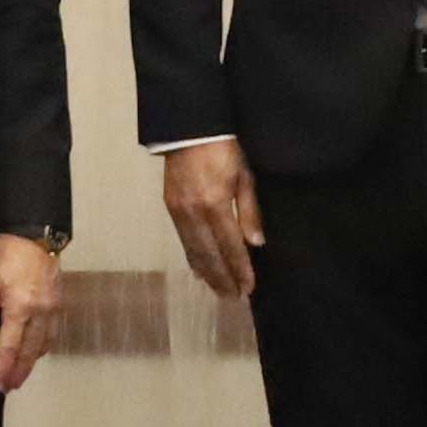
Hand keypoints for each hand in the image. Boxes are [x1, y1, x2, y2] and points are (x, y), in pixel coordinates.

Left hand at [0, 231, 66, 393]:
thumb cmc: (9, 252)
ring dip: (31, 362)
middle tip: (10, 387)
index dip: (3, 368)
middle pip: (29, 351)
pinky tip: (36, 351)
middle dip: (19, 371)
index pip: (10, 346)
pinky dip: (43, 346)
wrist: (37, 232)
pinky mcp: (58, 301)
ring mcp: (52, 308)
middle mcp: (40, 312)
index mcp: (20, 307)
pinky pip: (51, 332)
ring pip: (44, 344)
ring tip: (21, 374)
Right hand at [163, 140, 264, 302]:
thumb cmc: (223, 148)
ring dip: (207, 273)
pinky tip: (199, 269)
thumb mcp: (244, 176)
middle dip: (222, 278)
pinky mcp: (170, 207)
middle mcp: (194, 212)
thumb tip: (256, 243)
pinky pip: (183, 239)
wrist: (189, 129)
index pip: (230, 245)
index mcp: (215, 203)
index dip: (240, 268)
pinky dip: (192, 257)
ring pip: (194, 250)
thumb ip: (249, 211)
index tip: (248, 287)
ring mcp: (179, 211)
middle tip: (233, 297)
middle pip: (209, 254)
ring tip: (218, 290)